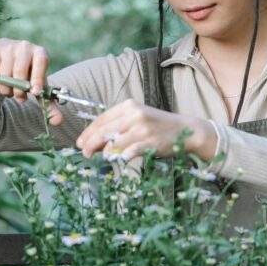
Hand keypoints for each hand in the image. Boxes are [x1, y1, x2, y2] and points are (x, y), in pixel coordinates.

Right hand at [0, 37, 63, 125]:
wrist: (9, 60)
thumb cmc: (28, 76)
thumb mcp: (38, 88)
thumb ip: (48, 103)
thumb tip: (58, 121)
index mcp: (40, 53)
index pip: (41, 62)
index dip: (38, 78)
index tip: (35, 93)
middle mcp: (25, 46)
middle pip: (20, 70)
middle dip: (19, 89)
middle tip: (19, 98)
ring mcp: (9, 46)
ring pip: (4, 73)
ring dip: (6, 88)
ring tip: (9, 91)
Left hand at [75, 98, 216, 160]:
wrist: (186, 130)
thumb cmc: (158, 126)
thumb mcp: (137, 119)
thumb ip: (118, 127)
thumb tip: (94, 142)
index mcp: (129, 106)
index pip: (102, 119)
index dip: (88, 132)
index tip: (80, 142)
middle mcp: (134, 115)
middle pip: (104, 130)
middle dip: (90, 143)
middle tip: (84, 153)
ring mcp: (142, 129)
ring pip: (113, 142)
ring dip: (104, 152)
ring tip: (102, 157)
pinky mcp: (149, 142)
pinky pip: (129, 152)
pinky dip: (121, 156)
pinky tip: (119, 159)